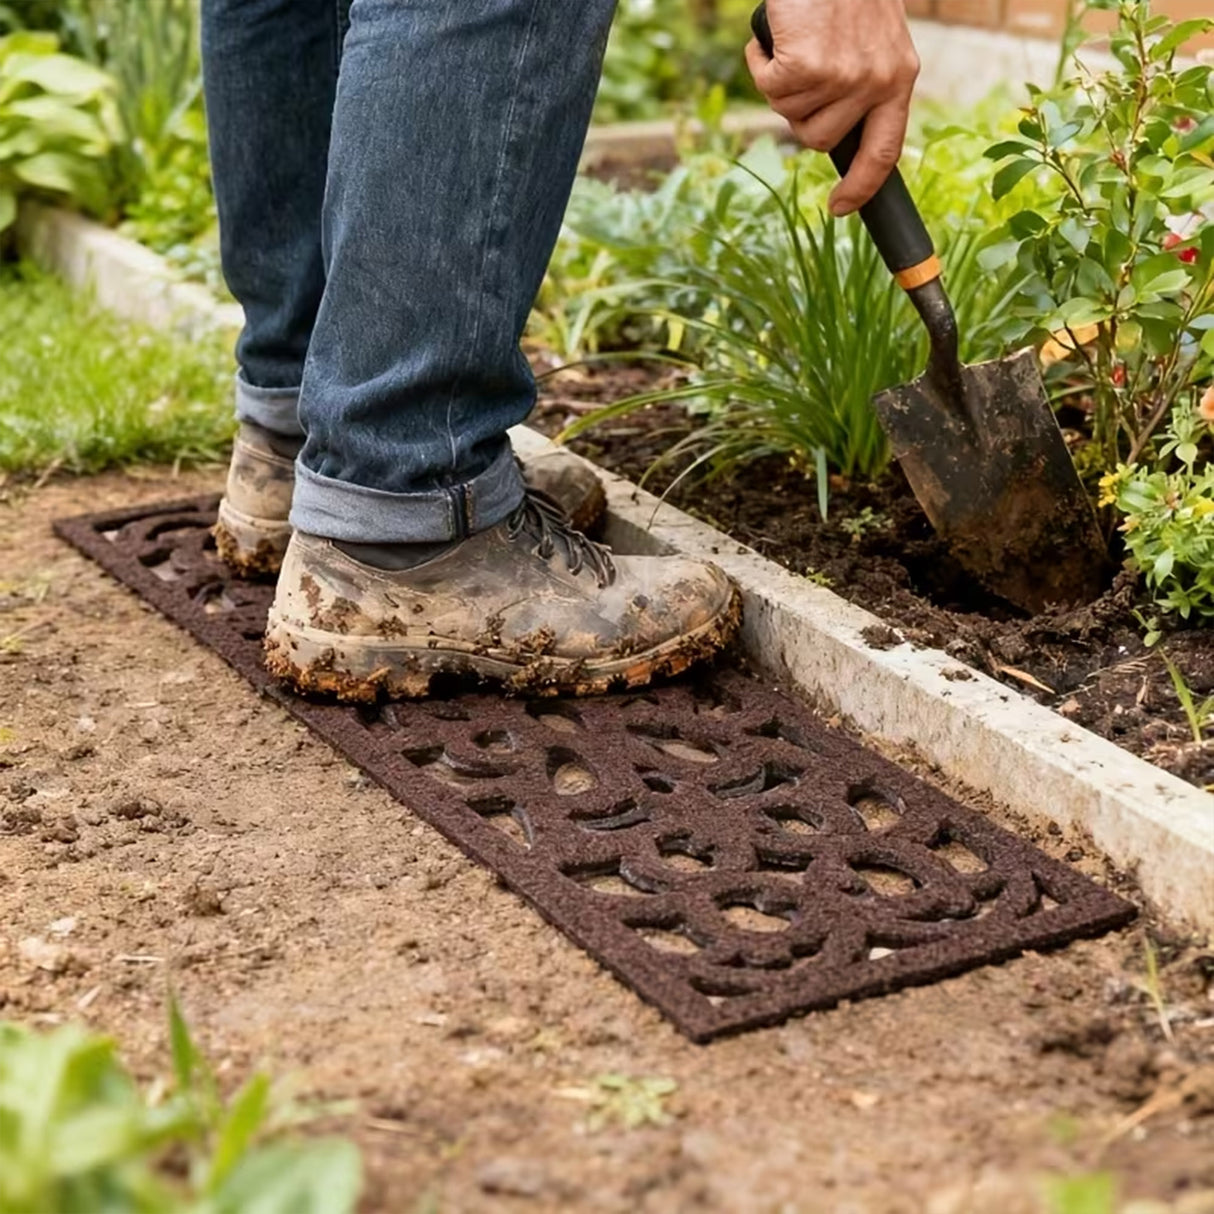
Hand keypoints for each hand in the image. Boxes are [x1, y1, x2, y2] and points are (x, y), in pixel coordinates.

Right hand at [745, 0, 919, 214]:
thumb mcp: (874, 40)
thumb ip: (865, 85)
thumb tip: (830, 133)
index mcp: (900, 78)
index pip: (885, 151)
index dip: (862, 187)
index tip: (840, 208)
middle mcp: (877, 81)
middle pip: (820, 139)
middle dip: (800, 113)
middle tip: (803, 71)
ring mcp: (842, 75)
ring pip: (791, 114)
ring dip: (781, 84)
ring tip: (796, 42)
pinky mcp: (807, 64)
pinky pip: (769, 85)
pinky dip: (761, 61)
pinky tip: (777, 34)